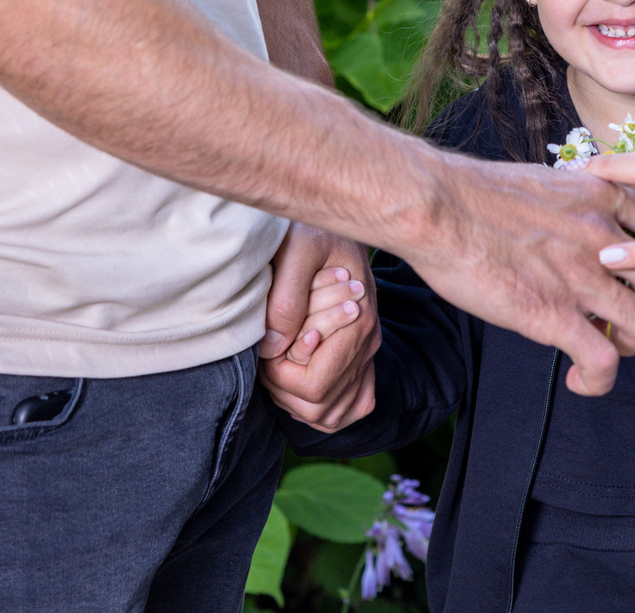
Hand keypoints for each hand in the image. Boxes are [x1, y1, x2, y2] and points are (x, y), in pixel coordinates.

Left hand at [258, 232, 380, 430]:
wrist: (338, 221)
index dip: (279, 376)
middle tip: (266, 356)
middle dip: (282, 388)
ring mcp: (367, 351)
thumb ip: (286, 299)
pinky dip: (323, 405)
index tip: (265, 347)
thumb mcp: (297, 250)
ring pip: (333, 413)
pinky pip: (352, 404)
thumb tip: (273, 348)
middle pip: (320, 406)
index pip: (315, 386)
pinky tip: (300, 381)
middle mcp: (368, 343)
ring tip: (278, 367)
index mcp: (357, 322)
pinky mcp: (362, 353)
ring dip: (297, 400)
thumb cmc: (315, 231)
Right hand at [403, 157, 634, 395]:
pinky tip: (578, 379)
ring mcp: (582, 278)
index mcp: (602, 198)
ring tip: (603, 347)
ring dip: (631, 345)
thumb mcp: (547, 180)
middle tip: (619, 315)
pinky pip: (603, 360)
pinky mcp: (553, 315)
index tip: (632, 271)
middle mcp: (603, 237)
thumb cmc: (476, 192)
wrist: (439, 207)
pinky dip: (599, 379)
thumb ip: (576, 201)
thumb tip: (576, 218)